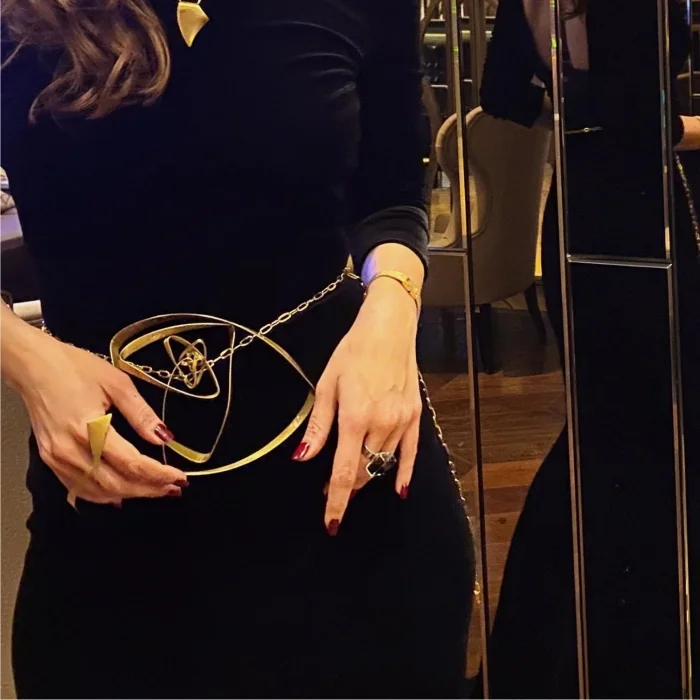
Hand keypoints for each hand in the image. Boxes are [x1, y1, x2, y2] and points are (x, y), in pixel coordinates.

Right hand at [10, 330, 187, 506]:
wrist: (33, 365)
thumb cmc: (74, 367)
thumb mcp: (117, 382)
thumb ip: (141, 414)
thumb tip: (164, 437)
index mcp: (88, 428)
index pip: (131, 463)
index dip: (158, 474)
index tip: (180, 478)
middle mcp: (69, 450)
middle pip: (116, 483)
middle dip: (149, 489)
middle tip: (174, 488)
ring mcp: (56, 459)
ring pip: (99, 491)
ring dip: (130, 494)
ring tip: (156, 491)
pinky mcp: (49, 460)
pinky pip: (80, 487)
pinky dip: (103, 495)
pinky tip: (121, 494)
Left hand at [294, 278, 421, 533]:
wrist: (389, 330)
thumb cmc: (353, 352)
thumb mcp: (326, 385)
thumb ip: (318, 426)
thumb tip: (302, 457)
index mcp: (354, 418)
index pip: (344, 472)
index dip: (337, 501)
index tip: (331, 522)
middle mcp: (381, 424)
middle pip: (364, 472)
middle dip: (347, 485)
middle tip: (330, 485)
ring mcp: (401, 422)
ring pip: (383, 464)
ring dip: (367, 475)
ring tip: (353, 476)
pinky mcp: (416, 417)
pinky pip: (411, 454)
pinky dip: (404, 473)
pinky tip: (399, 490)